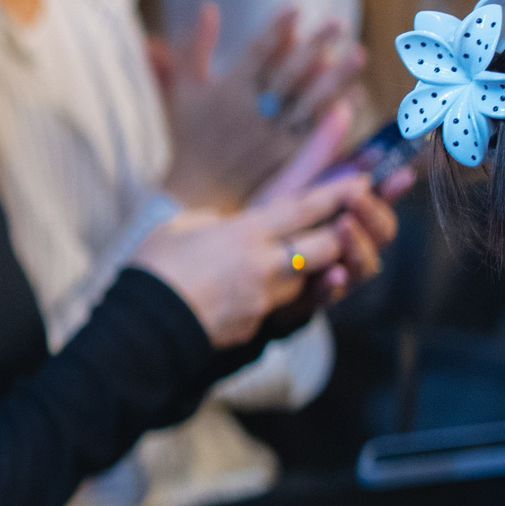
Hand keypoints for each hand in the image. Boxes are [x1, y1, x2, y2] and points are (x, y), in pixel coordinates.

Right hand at [132, 106, 387, 345]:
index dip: (337, 192)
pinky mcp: (253, 323)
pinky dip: (267, 296)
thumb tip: (223, 223)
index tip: (361, 181)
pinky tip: (243, 294)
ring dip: (307, 268)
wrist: (143, 324)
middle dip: (340, 235)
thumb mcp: (179, 227)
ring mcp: (262, 297)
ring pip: (305, 278)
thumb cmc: (153, 268)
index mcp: (245, 232)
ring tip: (289, 260)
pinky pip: (272, 306)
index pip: (304, 207)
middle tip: (346, 224)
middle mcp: (263, 264)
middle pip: (324, 246)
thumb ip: (212, 222)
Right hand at [153, 4, 362, 212]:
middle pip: (289, 73)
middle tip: (338, 23)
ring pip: (310, 101)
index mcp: (227, 91)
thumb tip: (209, 6)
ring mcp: (272, 136)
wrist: (193, 190)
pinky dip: (336, 114)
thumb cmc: (187, 135)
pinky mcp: (286, 158)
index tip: (296, 7)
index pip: (257, 53)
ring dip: (336, 77)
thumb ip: (195, 47)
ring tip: (358, 54)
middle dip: (314, 46)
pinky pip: (316, 133)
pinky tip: (354, 96)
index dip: (277, 29)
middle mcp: (252, 112)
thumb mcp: (183, 89)